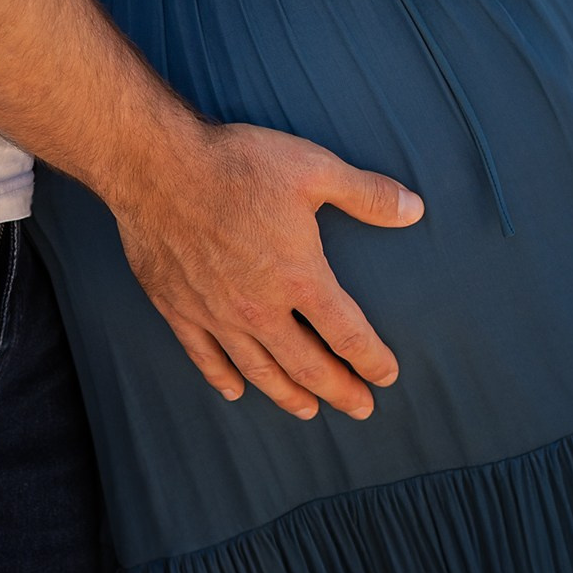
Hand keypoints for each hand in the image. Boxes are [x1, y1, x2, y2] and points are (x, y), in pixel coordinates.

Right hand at [108, 118, 423, 421]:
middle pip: (308, 366)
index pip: (348, 335)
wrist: (157, 165)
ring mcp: (217, 314)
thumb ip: (366, 194)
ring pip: (259, 370)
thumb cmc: (238, 163)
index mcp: (300, 278)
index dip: (372, 360)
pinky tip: (235, 391)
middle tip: (360, 408)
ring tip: (308, 410)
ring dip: (288, 395)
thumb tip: (415, 210)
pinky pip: (205, 358)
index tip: (387, 375)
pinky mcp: (179, 309)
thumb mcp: (313, 168)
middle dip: (340, 390)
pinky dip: (223, 379)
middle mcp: (260, 308)